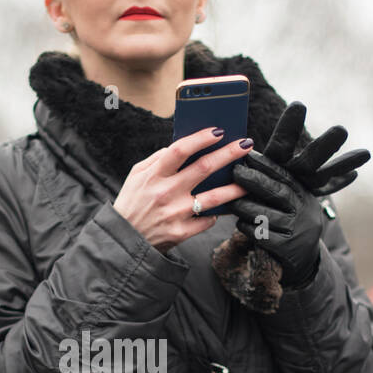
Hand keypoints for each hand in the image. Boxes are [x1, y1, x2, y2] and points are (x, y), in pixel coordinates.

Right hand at [112, 127, 248, 251]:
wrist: (124, 241)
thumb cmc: (131, 203)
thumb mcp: (136, 176)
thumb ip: (157, 159)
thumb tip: (181, 145)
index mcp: (154, 175)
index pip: (180, 150)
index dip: (200, 138)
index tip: (218, 131)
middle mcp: (166, 193)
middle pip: (204, 168)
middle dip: (228, 154)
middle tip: (246, 144)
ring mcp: (175, 214)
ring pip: (214, 197)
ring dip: (235, 187)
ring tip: (249, 181)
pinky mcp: (181, 232)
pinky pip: (207, 220)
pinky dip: (215, 214)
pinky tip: (219, 209)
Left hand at [227, 101, 370, 286]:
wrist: (305, 261)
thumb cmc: (289, 225)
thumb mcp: (290, 204)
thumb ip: (275, 188)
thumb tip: (248, 161)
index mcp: (303, 195)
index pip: (285, 176)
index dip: (266, 164)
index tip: (248, 153)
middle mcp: (304, 210)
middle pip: (278, 192)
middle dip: (255, 181)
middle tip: (235, 172)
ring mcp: (298, 230)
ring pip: (268, 215)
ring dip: (247, 206)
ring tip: (231, 201)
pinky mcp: (288, 249)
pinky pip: (264, 236)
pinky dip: (250, 228)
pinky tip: (239, 223)